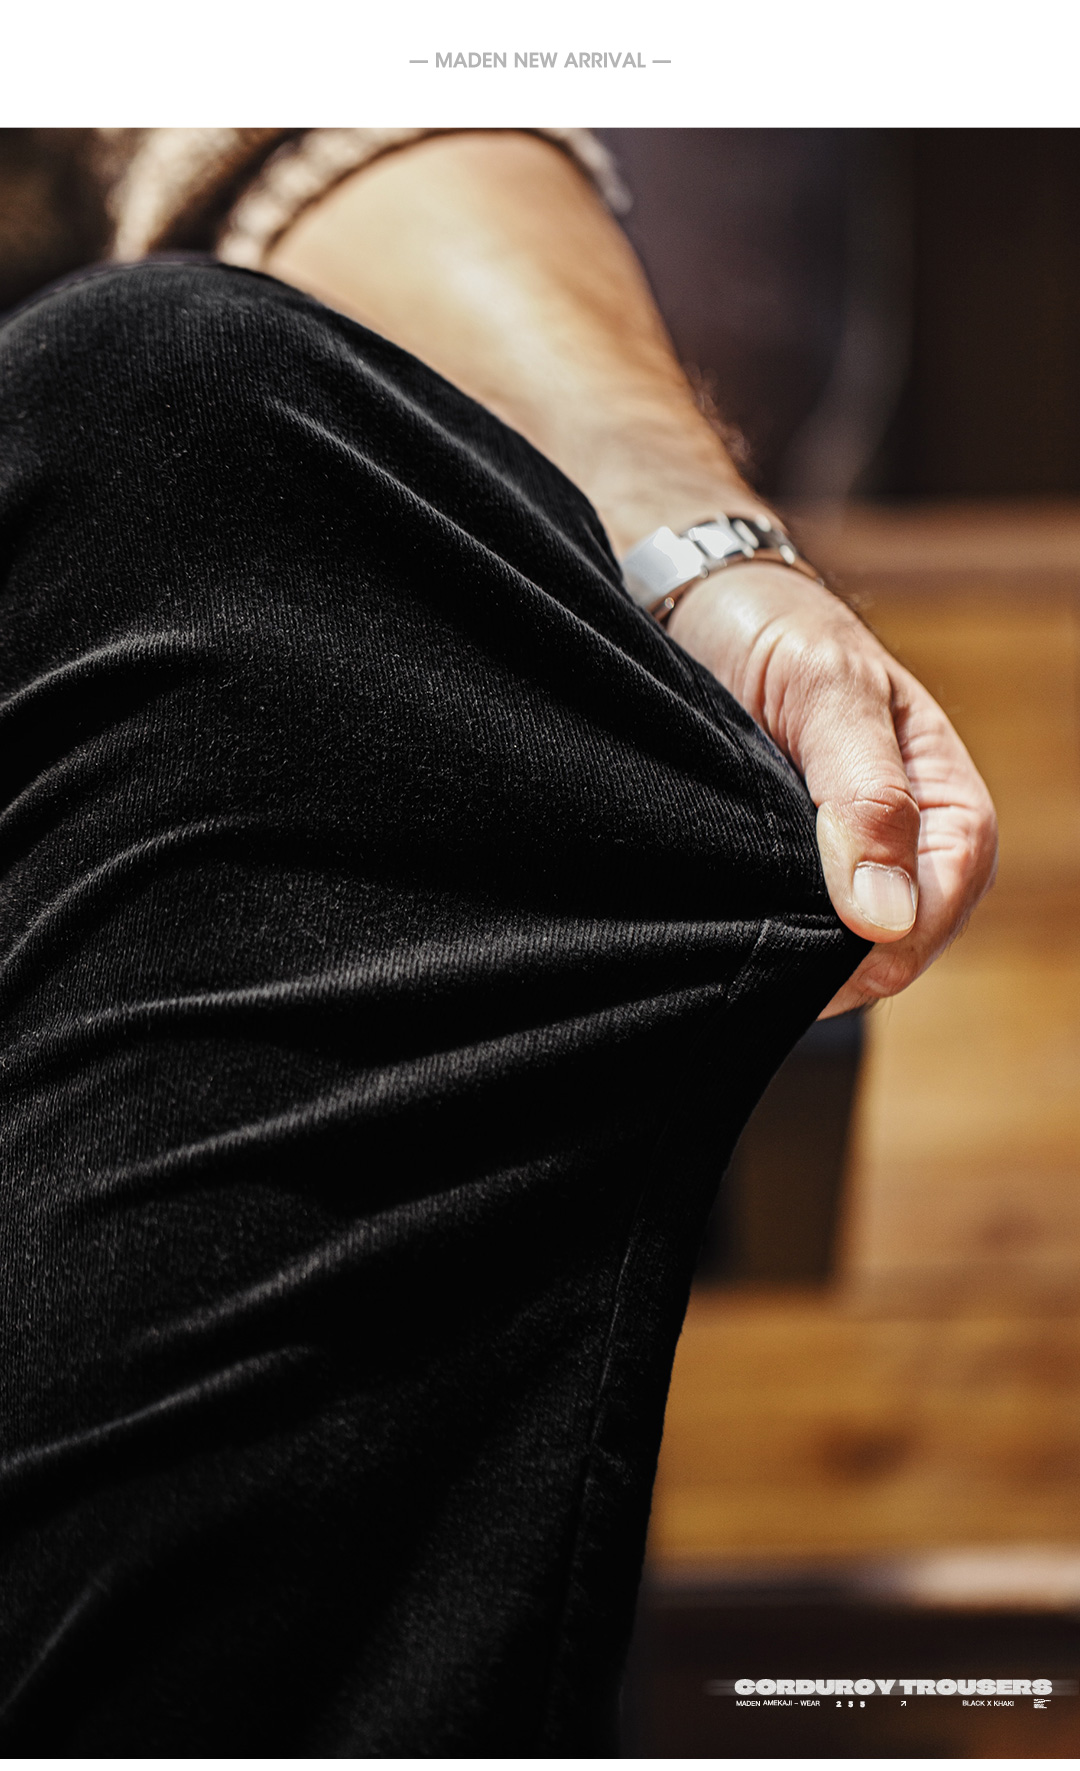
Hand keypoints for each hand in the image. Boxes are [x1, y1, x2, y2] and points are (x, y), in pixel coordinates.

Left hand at [666, 562, 998, 1015]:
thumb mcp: (826, 693)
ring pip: (841, 952)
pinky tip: (730, 928)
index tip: (819, 958)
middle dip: (837, 961)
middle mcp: (910, 848)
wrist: (707, 611)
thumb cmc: (781, 634)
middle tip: (759, 951)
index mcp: (947, 803)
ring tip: (739, 933)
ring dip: (796, 954)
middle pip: (894, 946)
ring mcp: (850, 869)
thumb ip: (865, 796)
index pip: (941, 902)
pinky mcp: (796, 879)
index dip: (886, 944)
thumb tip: (886, 915)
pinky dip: (766, 938)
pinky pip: (795, 935)